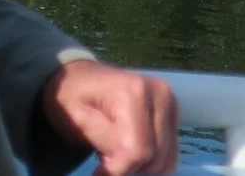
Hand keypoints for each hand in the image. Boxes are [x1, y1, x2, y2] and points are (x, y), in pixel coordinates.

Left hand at [43, 57, 179, 175]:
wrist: (79, 78)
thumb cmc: (72, 97)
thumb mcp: (78, 120)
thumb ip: (106, 143)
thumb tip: (122, 169)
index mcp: (135, 91)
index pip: (138, 151)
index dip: (118, 170)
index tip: (98, 172)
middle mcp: (160, 94)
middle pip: (154, 159)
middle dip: (127, 168)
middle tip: (103, 158)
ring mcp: (170, 104)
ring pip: (164, 162)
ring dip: (138, 167)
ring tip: (114, 152)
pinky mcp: (173, 116)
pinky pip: (169, 157)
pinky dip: (148, 163)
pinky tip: (127, 150)